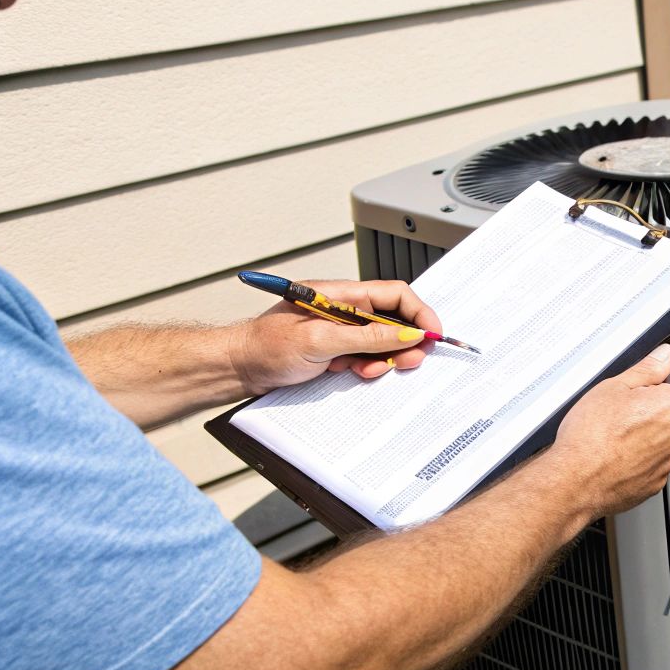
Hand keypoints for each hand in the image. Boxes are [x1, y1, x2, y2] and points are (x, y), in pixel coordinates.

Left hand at [231, 279, 444, 392]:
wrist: (237, 369)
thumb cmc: (266, 347)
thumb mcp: (322, 341)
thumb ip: (368, 338)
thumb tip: (408, 335)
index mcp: (341, 295)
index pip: (394, 295)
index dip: (418, 313)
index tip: (433, 334)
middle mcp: (344, 310)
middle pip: (392, 320)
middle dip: (405, 341)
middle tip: (411, 361)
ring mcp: (340, 332)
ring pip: (381, 343)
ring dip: (384, 359)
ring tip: (371, 371)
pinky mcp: (335, 351)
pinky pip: (364, 358)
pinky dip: (366, 368)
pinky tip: (354, 374)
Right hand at [541, 344, 669, 519]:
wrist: (575, 481)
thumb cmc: (591, 435)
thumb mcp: (614, 387)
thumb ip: (647, 368)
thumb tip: (666, 355)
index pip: (663, 389)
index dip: (638, 393)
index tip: (621, 401)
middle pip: (661, 416)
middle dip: (641, 415)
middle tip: (612, 420)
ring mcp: (667, 463)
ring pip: (654, 441)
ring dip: (637, 439)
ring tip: (609, 441)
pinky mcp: (655, 483)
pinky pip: (647, 464)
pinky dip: (634, 461)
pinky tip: (613, 458)